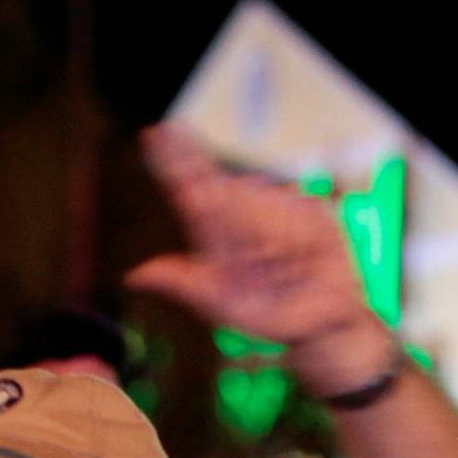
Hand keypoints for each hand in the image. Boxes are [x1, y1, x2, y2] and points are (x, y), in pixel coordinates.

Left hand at [127, 124, 386, 393]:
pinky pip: (300, 212)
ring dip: (275, 241)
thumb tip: (134, 276)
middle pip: (231, 193)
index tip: (157, 132)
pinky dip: (301, 239)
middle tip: (263, 267)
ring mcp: (277, 204)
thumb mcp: (225, 309)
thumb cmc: (270, 317)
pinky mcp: (309, 207)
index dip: (174, 159)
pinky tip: (306, 258)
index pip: (190, 185)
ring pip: (267, 204)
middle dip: (244, 228)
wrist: (322, 325)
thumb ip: (185, 288)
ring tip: (287, 269)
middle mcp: (242, 209)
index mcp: (215, 230)